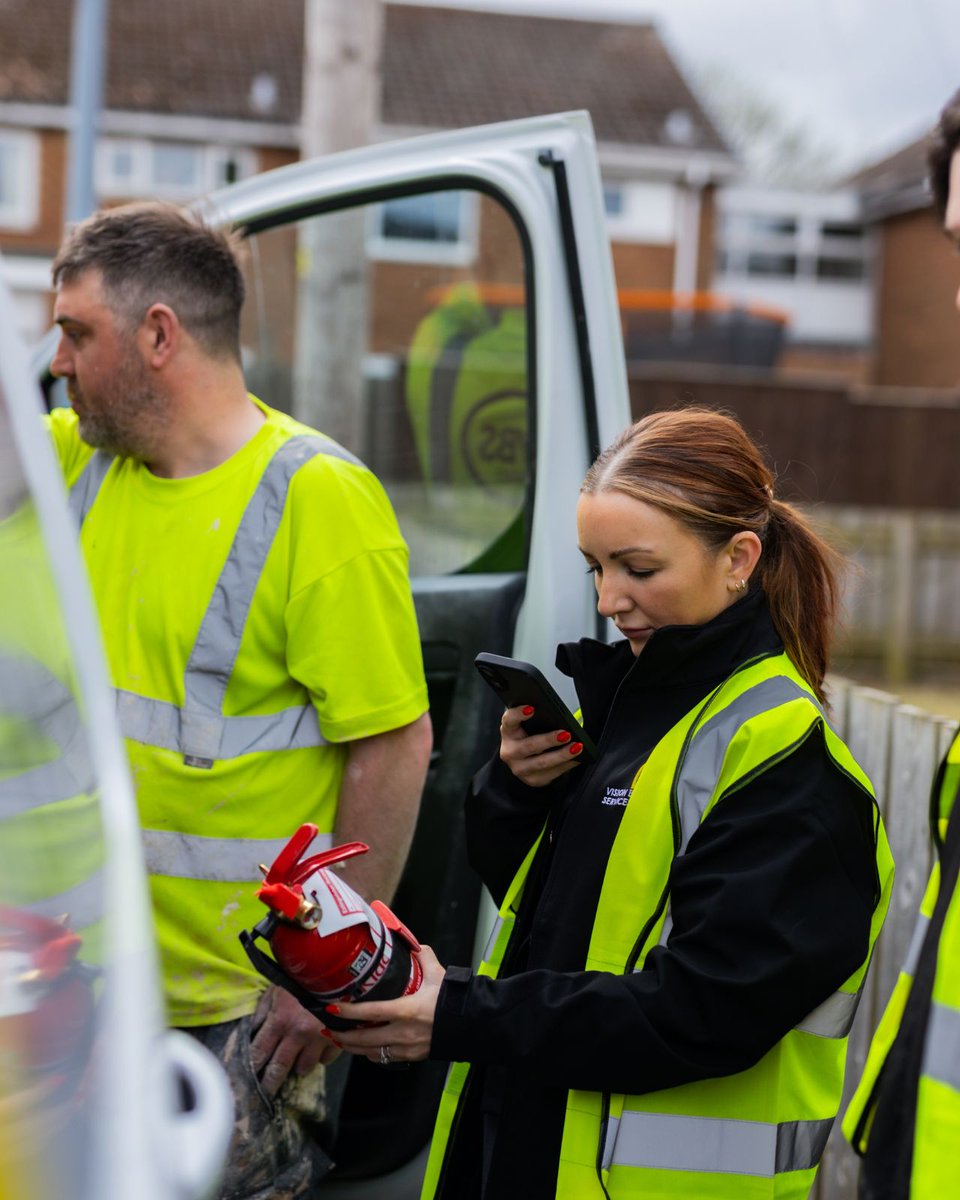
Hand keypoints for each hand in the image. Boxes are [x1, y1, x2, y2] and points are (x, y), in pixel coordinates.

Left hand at [249, 985, 340, 1095]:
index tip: (243, 1081)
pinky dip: (320, 1057)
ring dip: (297, 1067)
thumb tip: (250, 1030)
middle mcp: (298, 1035)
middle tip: (262, 1096)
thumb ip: (263, 1010)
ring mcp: (319, 1039)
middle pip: (279, 1068)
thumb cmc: (304, 977)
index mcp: (280, 1021)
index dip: (250, 1067)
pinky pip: (325, 1060)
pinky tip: (317, 1049)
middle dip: (269, 1084)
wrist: (339, 970)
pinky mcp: (337, 1039)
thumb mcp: (278, 989)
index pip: (259, 1052)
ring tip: (294, 1063)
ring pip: (304, 1068)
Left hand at [333, 945, 444, 1063]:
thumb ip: (423, 957)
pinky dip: (370, 1054)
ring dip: (352, 1047)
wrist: (471, 1024)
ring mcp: (406, 1048)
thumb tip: (413, 945)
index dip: (348, 1011)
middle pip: (363, 1039)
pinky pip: (384, 1058)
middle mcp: (403, 1032)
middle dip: (341, 1036)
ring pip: (370, 1053)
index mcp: (407, 1010)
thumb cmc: (454, 1001)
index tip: (332, 1007)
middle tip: (327, 1029)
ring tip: (338, 1039)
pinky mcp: (411, 1056)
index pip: (370, 1013)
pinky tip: (364, 1047)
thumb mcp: (438, 975)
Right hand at [499, 704, 584, 787]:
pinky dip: (567, 764)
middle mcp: (510, 752)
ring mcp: (520, 768)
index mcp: (508, 732)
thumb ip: (537, 719)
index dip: (518, 714)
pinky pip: (553, 772)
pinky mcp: (533, 779)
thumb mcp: (527, 726)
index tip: (532, 709)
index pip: (509, 720)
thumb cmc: (528, 736)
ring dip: (562, 755)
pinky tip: (578, 758)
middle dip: (549, 740)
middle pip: (529, 746)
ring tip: (577, 747)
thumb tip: (559, 716)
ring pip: (542, 763)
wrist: (523, 761)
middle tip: (566, 734)